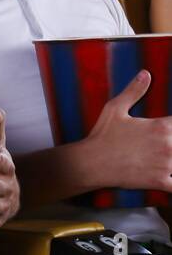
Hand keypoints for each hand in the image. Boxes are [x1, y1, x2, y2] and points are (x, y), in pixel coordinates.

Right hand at [79, 70, 171, 191]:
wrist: (91, 163)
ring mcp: (166, 165)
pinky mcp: (160, 181)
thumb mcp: (115, 108)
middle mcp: (167, 145)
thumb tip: (146, 73)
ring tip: (169, 156)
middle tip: (169, 144)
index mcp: (161, 126)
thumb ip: (134, 91)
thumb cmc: (102, 135)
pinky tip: (170, 177)